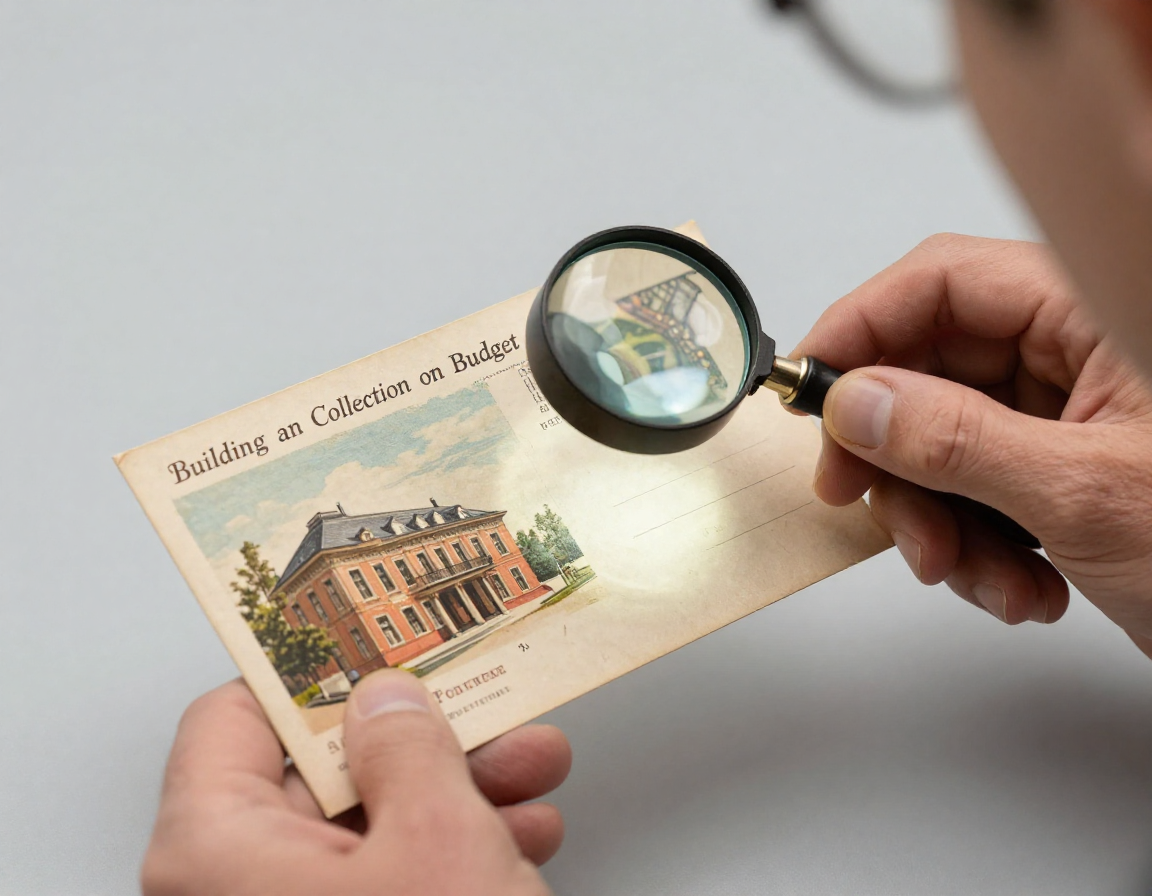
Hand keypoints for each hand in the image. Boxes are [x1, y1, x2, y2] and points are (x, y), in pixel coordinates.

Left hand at [142, 671, 570, 894]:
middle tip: (482, 701)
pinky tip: (523, 833)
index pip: (234, 718)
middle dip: (421, 734)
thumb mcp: (439, 841)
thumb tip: (389, 697)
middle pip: (319, 769)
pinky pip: (393, 877)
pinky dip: (458, 847)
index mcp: (215, 853)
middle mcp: (240, 890)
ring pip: (371, 823)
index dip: (311, 670)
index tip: (376, 635)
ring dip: (459, 787)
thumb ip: (410, 747)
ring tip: (532, 767)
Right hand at [795, 234, 1151, 657]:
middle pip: (928, 371)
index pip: (944, 283)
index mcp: (1096, 312)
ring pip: (941, 444)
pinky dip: (978, 547)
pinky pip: (976, 494)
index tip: (806, 385)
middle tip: (864, 503)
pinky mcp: (1060, 471)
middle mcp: (1077, 354)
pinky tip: (1023, 587)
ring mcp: (1067, 416)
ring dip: (939, 521)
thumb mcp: (1087, 494)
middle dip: (896, 456)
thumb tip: (856, 401)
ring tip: (978, 576)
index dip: (861, 326)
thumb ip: (958, 441)